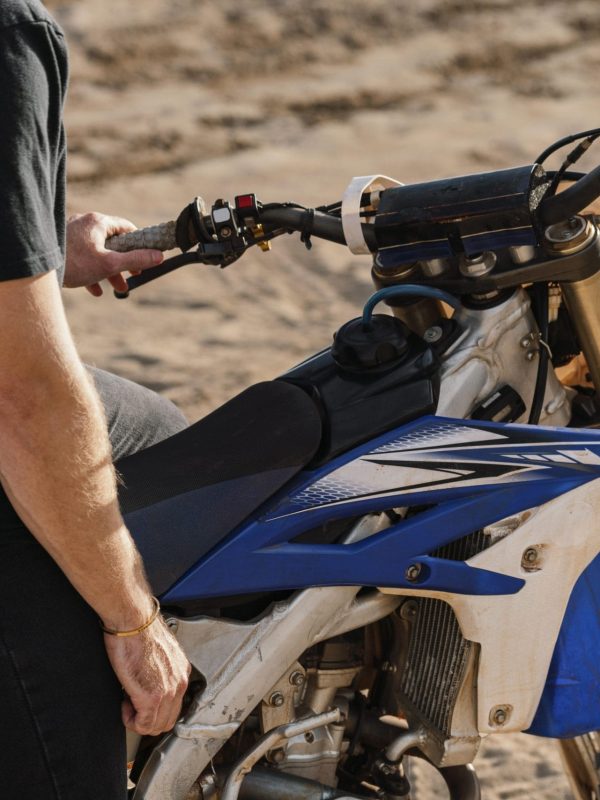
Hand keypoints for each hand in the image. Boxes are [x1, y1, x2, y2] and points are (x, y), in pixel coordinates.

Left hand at [65, 212, 163, 295]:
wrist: (38, 272)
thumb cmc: (75, 263)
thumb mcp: (111, 264)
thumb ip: (136, 260)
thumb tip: (159, 257)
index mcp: (98, 222)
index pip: (126, 227)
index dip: (139, 243)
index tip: (146, 258)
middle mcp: (84, 223)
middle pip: (112, 242)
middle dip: (124, 263)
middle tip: (134, 276)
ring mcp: (71, 234)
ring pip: (97, 252)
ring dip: (110, 271)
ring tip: (118, 288)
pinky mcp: (62, 247)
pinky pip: (82, 258)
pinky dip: (92, 272)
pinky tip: (95, 290)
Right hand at [104, 617, 190, 735]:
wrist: (133, 620)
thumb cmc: (139, 629)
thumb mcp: (157, 652)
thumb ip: (159, 670)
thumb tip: (148, 680)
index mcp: (180, 671)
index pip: (174, 706)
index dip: (154, 708)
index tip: (140, 698)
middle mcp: (179, 682)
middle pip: (167, 720)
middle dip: (147, 719)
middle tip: (132, 705)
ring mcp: (167, 691)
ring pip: (156, 726)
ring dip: (139, 721)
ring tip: (128, 703)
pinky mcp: (152, 697)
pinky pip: (143, 725)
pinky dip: (131, 721)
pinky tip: (124, 705)